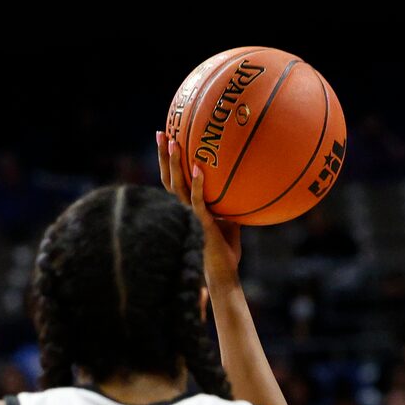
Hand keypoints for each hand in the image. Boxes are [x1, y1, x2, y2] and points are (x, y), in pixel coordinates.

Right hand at [155, 131, 241, 279]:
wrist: (224, 272)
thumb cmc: (225, 250)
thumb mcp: (229, 221)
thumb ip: (230, 203)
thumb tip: (243, 187)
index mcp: (187, 206)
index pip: (173, 179)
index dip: (167, 161)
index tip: (166, 138)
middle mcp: (183, 209)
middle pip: (167, 177)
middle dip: (162, 155)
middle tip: (161, 132)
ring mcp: (190, 215)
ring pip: (176, 186)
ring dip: (173, 164)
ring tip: (172, 143)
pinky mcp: (200, 223)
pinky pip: (197, 201)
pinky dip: (196, 185)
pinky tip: (197, 169)